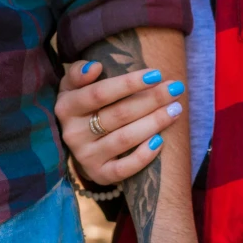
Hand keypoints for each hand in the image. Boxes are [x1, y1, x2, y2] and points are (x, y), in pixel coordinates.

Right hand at [54, 60, 185, 184]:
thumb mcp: (73, 87)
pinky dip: (143, 156)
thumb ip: (79, 73)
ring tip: (175, 109)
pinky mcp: (99, 174)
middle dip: (151, 100)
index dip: (129, 83)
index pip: (100, 93)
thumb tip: (95, 68)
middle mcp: (73, 133)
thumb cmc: (83, 107)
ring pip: (124, 139)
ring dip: (154, 123)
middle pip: (118, 115)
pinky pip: (123, 169)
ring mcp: (86, 156)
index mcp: (67, 107)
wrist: (79, 145)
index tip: (156, 74)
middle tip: (176, 89)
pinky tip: (159, 141)